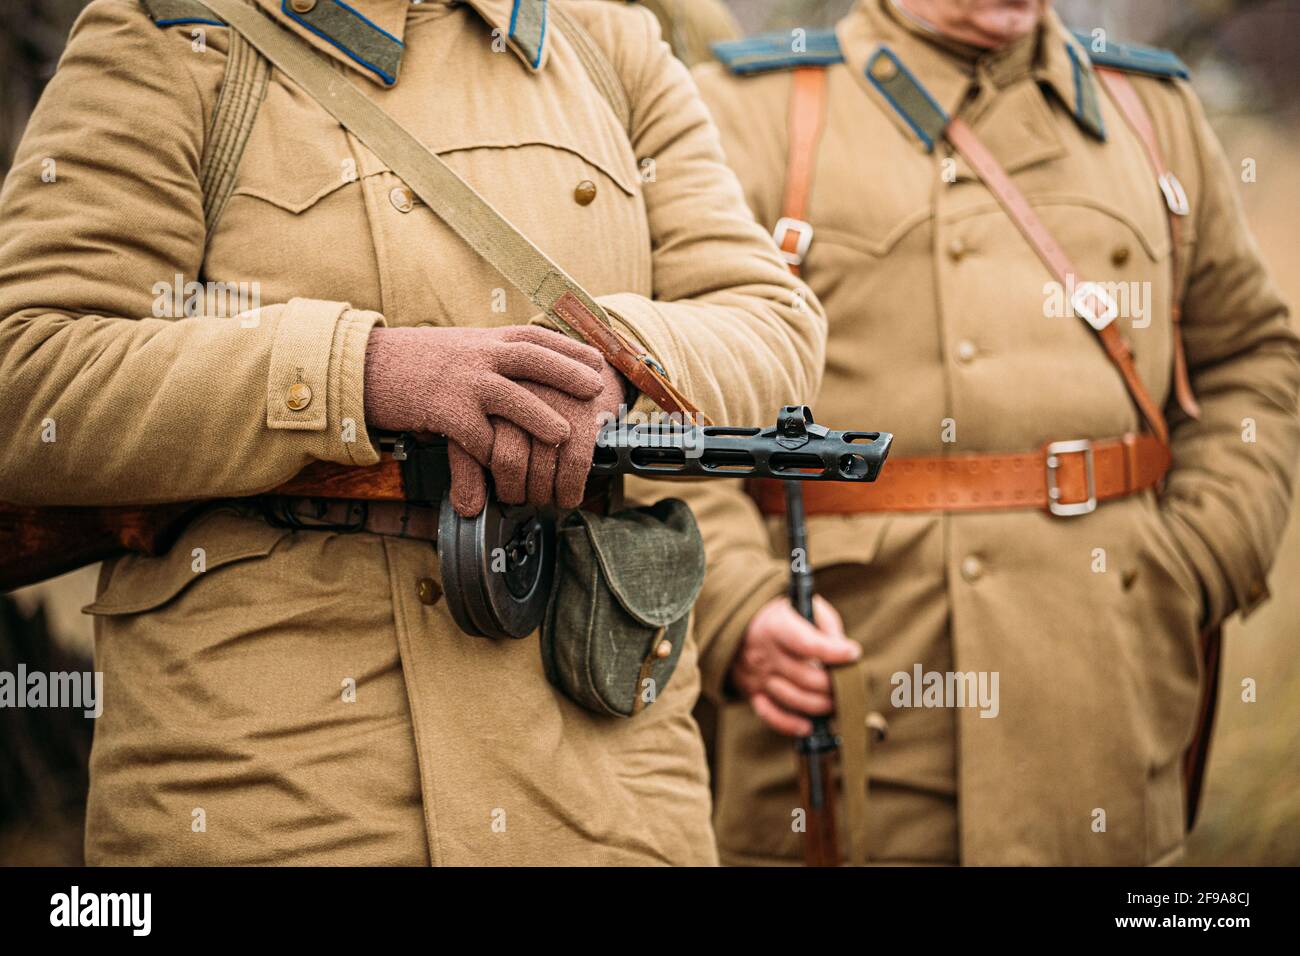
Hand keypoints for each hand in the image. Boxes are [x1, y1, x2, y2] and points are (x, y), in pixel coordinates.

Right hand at [363, 325, 604, 514]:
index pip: (537, 337)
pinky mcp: (443, 409)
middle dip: (567, 372)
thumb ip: (496, 358)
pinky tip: (505, 466)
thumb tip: (532, 370)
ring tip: (564, 435)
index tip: (600, 359)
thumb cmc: (421, 363)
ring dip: (539, 417)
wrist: (368, 367)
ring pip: (509, 397)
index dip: (571, 348)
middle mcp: (478, 354)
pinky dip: (492, 451)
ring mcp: (461, 381)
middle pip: (531, 357)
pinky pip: (474, 434)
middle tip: (596, 388)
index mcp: (487, 339)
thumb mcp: (464, 349)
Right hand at [729, 595, 859, 736]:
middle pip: (804, 676)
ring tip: (834, 702)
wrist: (742, 627)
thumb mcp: (804, 608)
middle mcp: (764, 653)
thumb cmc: (784, 617)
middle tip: (846, 684)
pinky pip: (770, 715)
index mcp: (775, 626)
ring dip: (819, 705)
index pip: (806, 643)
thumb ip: (826, 627)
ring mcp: (757, 676)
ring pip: (792, 698)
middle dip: (831, 684)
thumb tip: (845, 653)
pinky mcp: (753, 693)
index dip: (833, 652)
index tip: (852, 653)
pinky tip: (808, 726)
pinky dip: (790, 724)